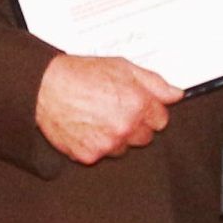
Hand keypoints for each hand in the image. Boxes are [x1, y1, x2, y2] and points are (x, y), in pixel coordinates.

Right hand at [37, 52, 176, 162]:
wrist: (45, 87)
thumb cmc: (80, 74)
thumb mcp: (122, 67)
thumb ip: (154, 83)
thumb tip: (176, 94)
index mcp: (138, 104)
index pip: (161, 120)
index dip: (148, 110)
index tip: (136, 105)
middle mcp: (126, 127)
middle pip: (145, 137)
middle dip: (134, 125)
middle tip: (113, 109)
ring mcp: (107, 144)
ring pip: (123, 148)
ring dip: (115, 137)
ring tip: (96, 116)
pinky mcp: (90, 155)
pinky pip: (101, 155)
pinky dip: (94, 144)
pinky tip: (85, 126)